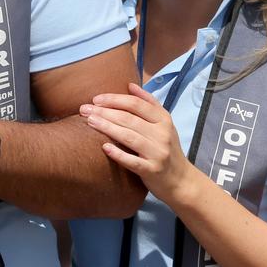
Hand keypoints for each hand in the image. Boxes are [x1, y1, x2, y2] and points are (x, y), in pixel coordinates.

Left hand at [80, 83, 193, 205]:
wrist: (181, 181)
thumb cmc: (167, 148)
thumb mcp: (164, 123)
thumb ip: (149, 103)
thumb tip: (130, 85)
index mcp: (163, 120)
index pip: (137, 104)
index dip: (115, 99)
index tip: (96, 99)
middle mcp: (162, 134)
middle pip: (129, 119)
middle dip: (104, 112)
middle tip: (84, 109)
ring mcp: (158, 153)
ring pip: (129, 137)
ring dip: (107, 128)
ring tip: (90, 121)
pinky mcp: (152, 171)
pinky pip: (133, 162)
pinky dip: (119, 154)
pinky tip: (104, 147)